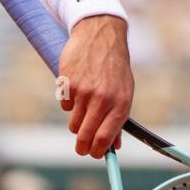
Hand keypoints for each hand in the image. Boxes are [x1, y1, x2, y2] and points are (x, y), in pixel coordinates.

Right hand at [60, 14, 133, 157]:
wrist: (101, 35)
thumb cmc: (115, 67)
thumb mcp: (124, 91)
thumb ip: (119, 119)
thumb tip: (115, 146)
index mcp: (120, 103)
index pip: (105, 138)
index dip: (97, 151)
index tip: (94, 154)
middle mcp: (102, 99)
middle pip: (85, 136)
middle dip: (82, 147)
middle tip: (81, 148)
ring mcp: (83, 92)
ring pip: (73, 124)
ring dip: (77, 122)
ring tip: (84, 106)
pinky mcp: (67, 84)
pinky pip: (65, 106)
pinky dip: (69, 103)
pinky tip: (77, 87)